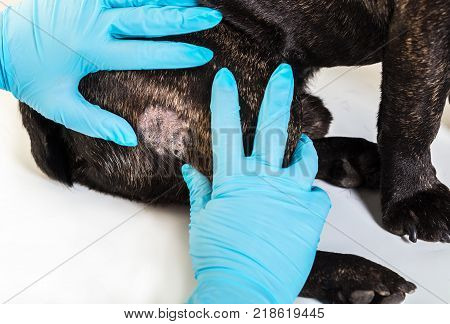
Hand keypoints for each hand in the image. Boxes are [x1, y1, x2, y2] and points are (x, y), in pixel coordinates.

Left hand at [0, 0, 220, 145]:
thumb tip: (130, 138)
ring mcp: (86, 1)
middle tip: (210, 17)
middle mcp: (93, 22)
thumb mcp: (60, 106)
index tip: (202, 54)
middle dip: (182, 20)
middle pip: (146, 18)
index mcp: (93, 51)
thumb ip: (96, 123)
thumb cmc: (29, 77)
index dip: (176, 54)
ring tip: (194, 1)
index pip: (145, 52)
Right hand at [182, 64, 331, 303]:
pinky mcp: (311, 213)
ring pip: (303, 159)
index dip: (225, 101)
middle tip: (284, 74)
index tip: (225, 77)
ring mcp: (290, 195)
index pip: (225, 131)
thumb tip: (190, 169)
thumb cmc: (219, 256)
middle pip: (272, 129)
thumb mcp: (203, 221)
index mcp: (233, 181)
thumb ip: (201, 191)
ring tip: (303, 144)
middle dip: (277, 95)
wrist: (246, 287)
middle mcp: (263, 181)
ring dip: (303, 148)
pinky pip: (316, 195)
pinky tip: (302, 203)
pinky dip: (309, 196)